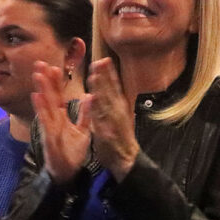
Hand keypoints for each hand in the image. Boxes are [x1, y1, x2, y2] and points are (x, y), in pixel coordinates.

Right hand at [31, 61, 91, 184]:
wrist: (69, 174)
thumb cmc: (73, 153)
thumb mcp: (83, 131)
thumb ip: (85, 115)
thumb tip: (89, 96)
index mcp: (62, 118)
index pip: (58, 97)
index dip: (56, 82)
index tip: (54, 67)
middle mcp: (54, 120)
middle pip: (49, 97)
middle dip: (45, 80)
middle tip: (40, 63)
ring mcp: (50, 128)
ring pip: (45, 106)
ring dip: (41, 89)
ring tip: (37, 74)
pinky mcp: (50, 137)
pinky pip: (46, 121)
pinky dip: (41, 108)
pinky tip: (37, 96)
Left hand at [85, 58, 139, 180]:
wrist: (126, 159)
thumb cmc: (120, 138)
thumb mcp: (118, 117)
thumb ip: (112, 104)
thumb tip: (106, 93)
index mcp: (119, 106)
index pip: (114, 86)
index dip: (109, 73)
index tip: (104, 61)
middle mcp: (118, 111)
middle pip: (110, 90)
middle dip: (104, 75)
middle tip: (99, 61)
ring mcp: (113, 121)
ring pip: (105, 101)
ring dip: (100, 88)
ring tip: (94, 75)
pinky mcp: (107, 131)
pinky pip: (100, 118)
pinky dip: (96, 108)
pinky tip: (93, 98)